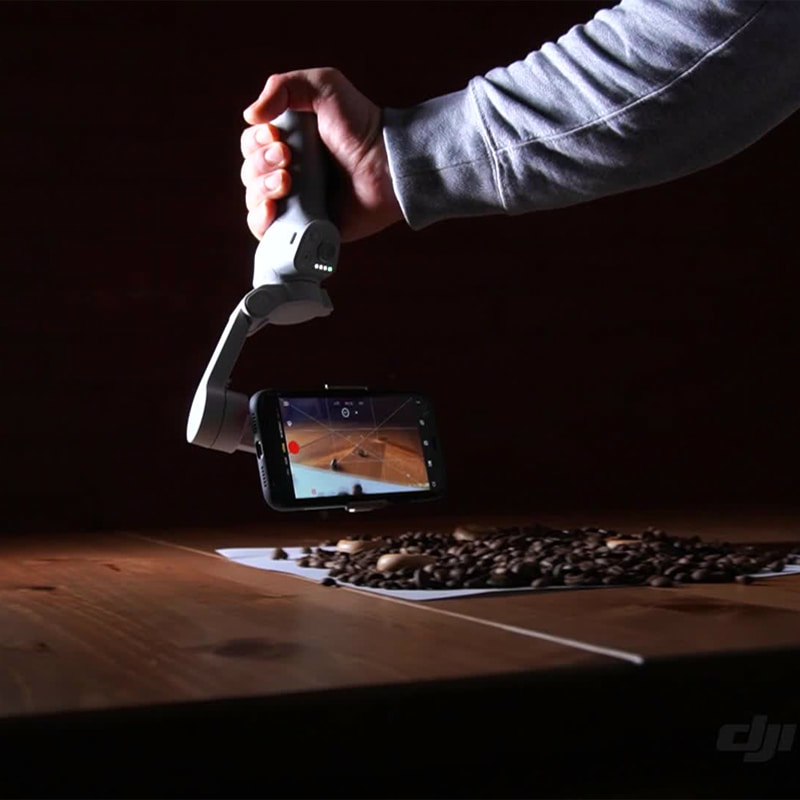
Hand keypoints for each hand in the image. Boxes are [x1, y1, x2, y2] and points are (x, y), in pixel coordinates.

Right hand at [241, 67, 402, 242]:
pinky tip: (271, 211)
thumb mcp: (324, 86)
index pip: (251, 146)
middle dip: (261, 165)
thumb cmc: (361, 125)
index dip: (256, 143)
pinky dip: (261, 222)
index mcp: (288, 142)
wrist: (387, 166)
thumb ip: (284, 86)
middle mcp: (288, 172)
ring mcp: (295, 202)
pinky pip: (268, 232)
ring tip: (287, 183)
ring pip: (254, 201)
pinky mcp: (305, 227)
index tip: (278, 139)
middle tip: (289, 160)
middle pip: (249, 173)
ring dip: (261, 190)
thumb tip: (250, 116)